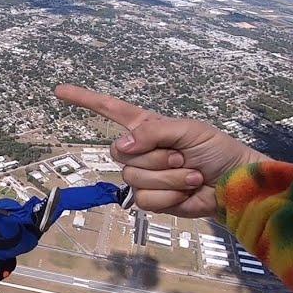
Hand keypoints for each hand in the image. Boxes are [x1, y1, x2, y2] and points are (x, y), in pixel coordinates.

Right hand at [55, 84, 270, 217]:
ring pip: (134, 179)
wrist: (232, 183)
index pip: (109, 110)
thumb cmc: (215, 150)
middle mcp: (140, 151)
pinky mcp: (151, 200)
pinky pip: (145, 201)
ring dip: (168, 178)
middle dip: (156, 157)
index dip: (84, 100)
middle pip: (120, 153)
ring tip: (190, 175)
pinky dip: (169, 197)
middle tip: (182, 157)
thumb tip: (122, 146)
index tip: (59, 91)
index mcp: (146, 128)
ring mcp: (143, 177)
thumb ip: (153, 132)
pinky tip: (185, 192)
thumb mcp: (187, 129)